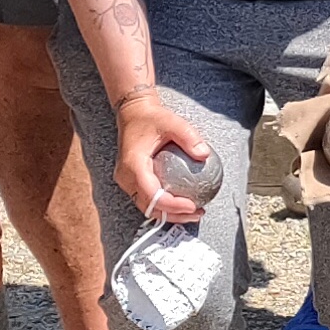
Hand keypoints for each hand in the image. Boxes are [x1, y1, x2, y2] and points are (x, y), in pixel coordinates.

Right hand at [115, 90, 214, 222]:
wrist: (133, 114)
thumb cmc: (150, 118)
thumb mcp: (172, 122)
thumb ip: (189, 137)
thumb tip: (204, 154)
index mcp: (133, 165)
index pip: (152, 194)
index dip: (172, 205)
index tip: (191, 205)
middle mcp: (126, 177)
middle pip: (149, 207)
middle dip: (174, 215)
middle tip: (197, 212)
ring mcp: (126, 181)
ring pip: (147, 207)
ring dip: (169, 214)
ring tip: (192, 212)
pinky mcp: (132, 181)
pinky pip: (147, 199)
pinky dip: (164, 205)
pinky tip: (181, 202)